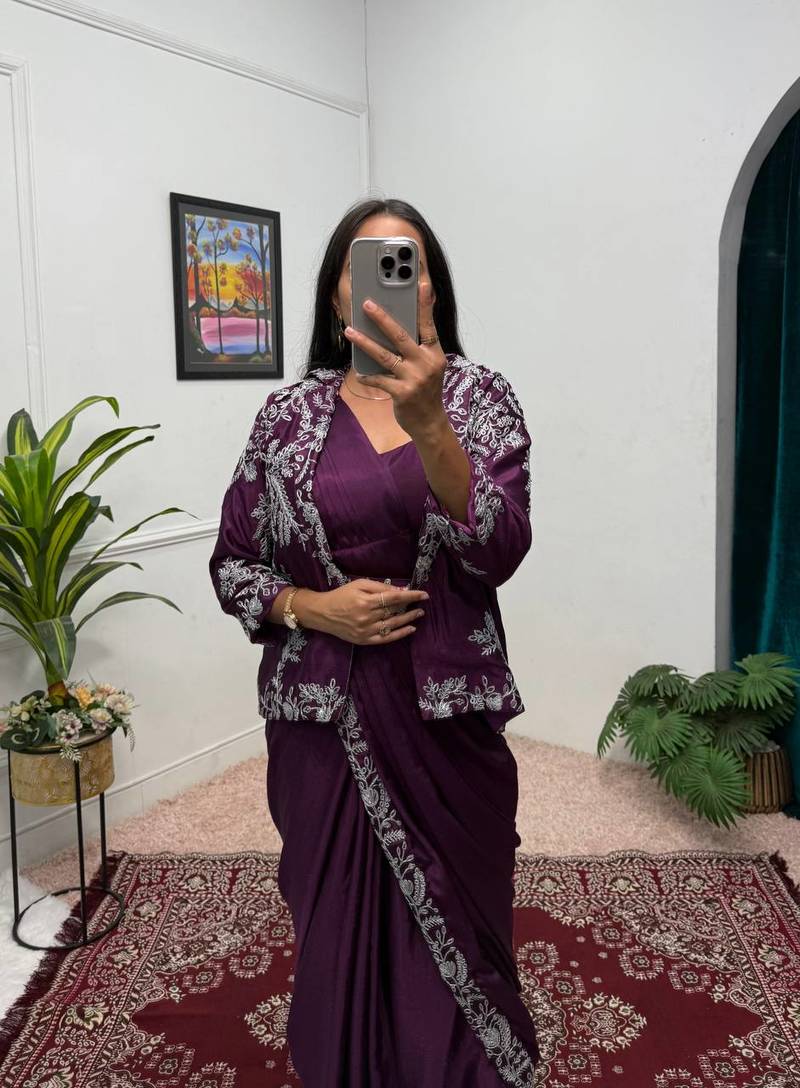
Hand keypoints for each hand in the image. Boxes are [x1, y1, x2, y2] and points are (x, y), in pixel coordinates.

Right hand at [298, 579, 428, 644]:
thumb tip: (401, 591)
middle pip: (394, 611)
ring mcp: (365, 630)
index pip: (394, 598)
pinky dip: (400, 634)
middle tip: (422, 604)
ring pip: (393, 625)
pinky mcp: (364, 640)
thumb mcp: (359, 584)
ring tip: (419, 614)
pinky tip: (410, 629)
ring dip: (409, 619)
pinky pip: (386, 638)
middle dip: (410, 607)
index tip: (424, 595)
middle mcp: (366, 617)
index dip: (411, 596)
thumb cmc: (341, 595)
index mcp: (365, 600)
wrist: (322, 613)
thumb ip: (380, 587)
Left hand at [343, 280, 448, 437]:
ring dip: (364, 342)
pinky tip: (358, 372)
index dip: (425, 305)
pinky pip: (379, 379)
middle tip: (366, 304)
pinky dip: (367, 375)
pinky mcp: (402, 393)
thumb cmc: (426, 390)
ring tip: (350, 331)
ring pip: (384, 356)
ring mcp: (414, 379)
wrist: (430, 422)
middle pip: (401, 336)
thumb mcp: (430, 366)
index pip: (429, 325)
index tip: (421, 284)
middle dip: (382, 318)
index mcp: (435, 354)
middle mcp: (426, 364)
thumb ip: (419, 347)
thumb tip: (399, 326)